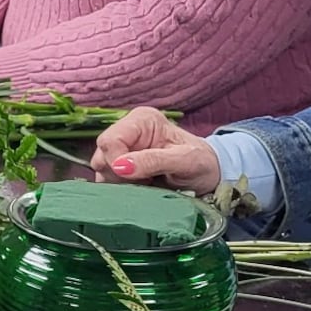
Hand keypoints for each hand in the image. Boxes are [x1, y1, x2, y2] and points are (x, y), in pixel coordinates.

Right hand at [91, 107, 220, 193]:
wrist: (209, 174)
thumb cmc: (202, 162)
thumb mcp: (185, 161)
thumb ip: (153, 161)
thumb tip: (120, 166)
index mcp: (142, 120)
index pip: (110, 140)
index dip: (116, 162)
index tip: (137, 178)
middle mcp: (128, 131)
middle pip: (102, 155)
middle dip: (119, 175)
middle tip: (146, 182)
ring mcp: (122, 149)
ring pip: (101, 170)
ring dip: (120, 184)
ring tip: (147, 185)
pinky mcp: (120, 167)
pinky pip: (107, 181)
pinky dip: (121, 190)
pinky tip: (142, 188)